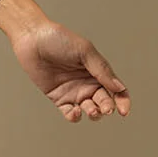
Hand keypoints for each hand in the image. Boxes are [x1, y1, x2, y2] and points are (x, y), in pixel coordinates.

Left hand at [6, 17, 130, 123]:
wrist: (33, 39)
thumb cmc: (60, 40)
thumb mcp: (85, 52)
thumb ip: (101, 70)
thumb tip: (119, 88)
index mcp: (98, 72)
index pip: (116, 90)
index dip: (123, 101)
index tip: (123, 111)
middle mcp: (88, 83)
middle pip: (105, 102)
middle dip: (107, 108)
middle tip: (105, 109)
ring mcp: (74, 92)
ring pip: (89, 110)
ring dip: (93, 114)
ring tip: (91, 110)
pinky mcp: (58, 98)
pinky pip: (70, 113)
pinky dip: (74, 117)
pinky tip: (75, 112)